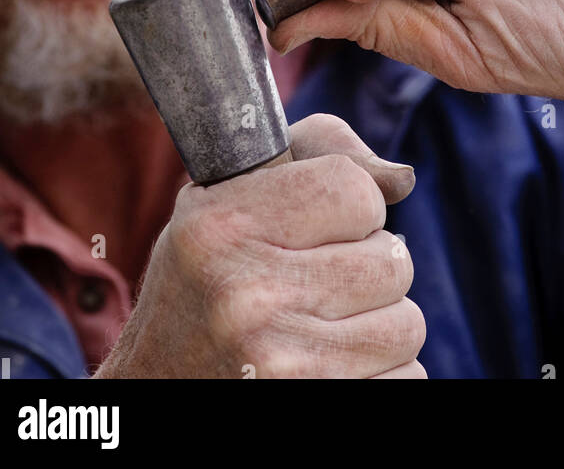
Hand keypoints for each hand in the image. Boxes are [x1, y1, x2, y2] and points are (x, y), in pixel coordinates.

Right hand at [94, 114, 425, 378]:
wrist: (156, 384)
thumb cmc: (206, 278)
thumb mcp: (230, 196)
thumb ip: (322, 154)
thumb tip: (401, 180)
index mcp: (224, 227)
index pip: (356, 189)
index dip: (354, 206)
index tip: (328, 225)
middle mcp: (247, 295)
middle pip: (393, 262)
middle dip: (369, 269)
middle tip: (326, 281)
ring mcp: (279, 364)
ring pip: (406, 326)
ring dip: (379, 324)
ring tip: (328, 324)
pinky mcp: (310, 409)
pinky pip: (407, 379)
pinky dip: (382, 373)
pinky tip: (334, 364)